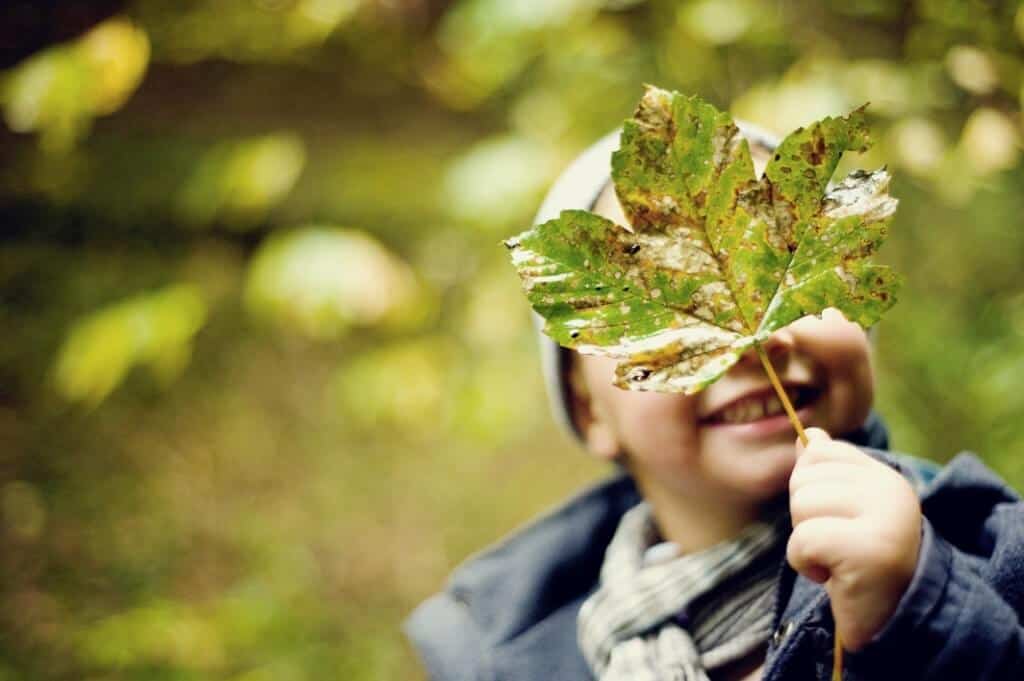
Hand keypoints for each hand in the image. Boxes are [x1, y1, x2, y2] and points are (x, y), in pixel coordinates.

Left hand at [786, 428, 922, 650]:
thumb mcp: (842, 511)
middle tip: (836, 547)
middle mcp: (892, 489)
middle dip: (805, 519)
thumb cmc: (858, 562)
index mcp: (885, 476)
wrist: (887, 619)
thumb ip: (825, 472)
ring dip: (805, 543)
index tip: (836, 521)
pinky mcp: (870, 550)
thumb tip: (808, 434)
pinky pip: (803, 541)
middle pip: (804, 480)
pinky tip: (833, 577)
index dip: (811, 490)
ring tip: (836, 561)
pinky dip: (805, 564)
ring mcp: (886, 518)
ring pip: (801, 507)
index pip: (819, 453)